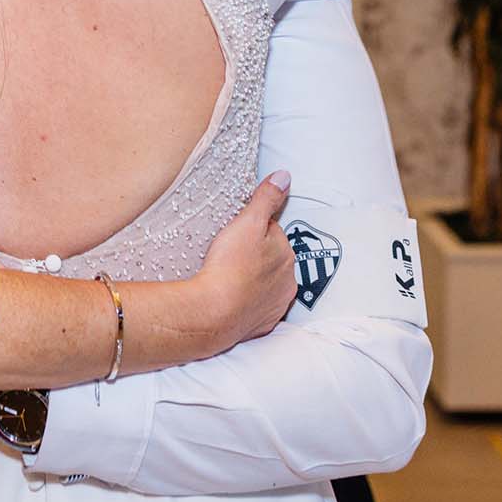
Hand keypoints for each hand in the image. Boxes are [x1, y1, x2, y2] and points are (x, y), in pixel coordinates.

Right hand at [190, 170, 295, 348]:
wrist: (213, 313)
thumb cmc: (230, 265)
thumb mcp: (248, 222)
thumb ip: (266, 198)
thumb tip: (285, 177)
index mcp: (285, 253)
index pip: (272, 231)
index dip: (251, 229)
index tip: (235, 233)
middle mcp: (287, 280)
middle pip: (270, 258)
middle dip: (254, 254)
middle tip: (227, 254)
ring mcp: (275, 305)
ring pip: (265, 284)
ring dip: (251, 278)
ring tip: (226, 276)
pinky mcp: (261, 324)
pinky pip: (256, 308)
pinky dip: (246, 303)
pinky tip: (230, 298)